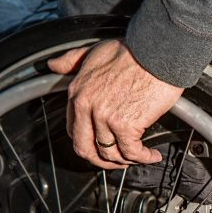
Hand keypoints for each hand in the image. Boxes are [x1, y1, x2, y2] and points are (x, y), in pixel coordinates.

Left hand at [48, 39, 183, 168]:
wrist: (157, 52)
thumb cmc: (133, 51)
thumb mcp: (94, 51)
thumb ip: (72, 60)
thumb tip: (54, 65)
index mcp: (78, 92)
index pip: (74, 130)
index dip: (89, 143)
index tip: (103, 144)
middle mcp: (87, 107)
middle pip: (86, 149)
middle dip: (103, 161)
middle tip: (118, 161)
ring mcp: (106, 117)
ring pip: (110, 154)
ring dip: (127, 161)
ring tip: (140, 157)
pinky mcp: (126, 125)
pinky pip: (132, 152)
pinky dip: (143, 158)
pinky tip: (152, 155)